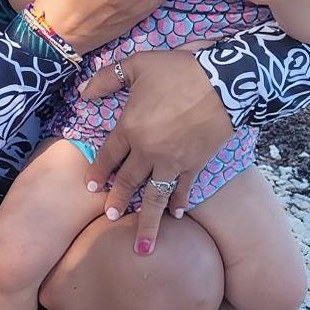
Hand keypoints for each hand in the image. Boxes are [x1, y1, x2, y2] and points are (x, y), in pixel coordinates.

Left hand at [79, 50, 234, 254]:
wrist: (225, 81)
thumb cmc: (179, 69)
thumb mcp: (138, 64)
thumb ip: (108, 79)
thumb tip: (84, 93)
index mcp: (129, 128)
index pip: (108, 155)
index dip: (98, 171)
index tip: (91, 185)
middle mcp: (148, 151)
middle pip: (128, 182)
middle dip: (117, 201)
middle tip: (109, 217)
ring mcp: (173, 161)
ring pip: (155, 197)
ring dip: (147, 221)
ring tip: (142, 245)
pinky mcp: (196, 164)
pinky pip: (185, 189)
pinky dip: (181, 203)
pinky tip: (178, 216)